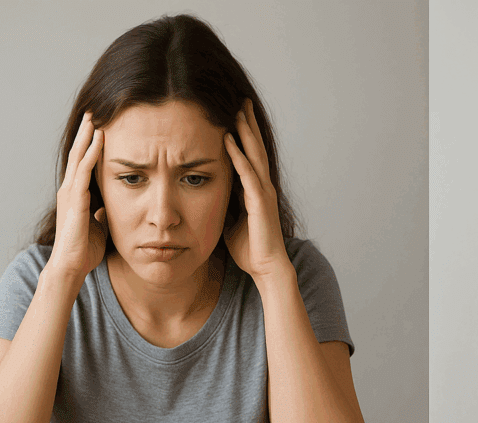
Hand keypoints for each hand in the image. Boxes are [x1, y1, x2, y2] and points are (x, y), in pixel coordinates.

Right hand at [50, 112, 107, 280]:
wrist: (72, 265)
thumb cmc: (85, 248)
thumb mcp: (99, 223)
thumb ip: (103, 211)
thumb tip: (110, 205)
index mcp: (77, 194)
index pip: (84, 163)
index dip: (91, 145)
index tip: (100, 126)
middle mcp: (71, 189)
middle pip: (79, 154)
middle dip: (86, 133)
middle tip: (95, 111)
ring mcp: (71, 193)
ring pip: (79, 157)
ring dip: (88, 136)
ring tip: (95, 117)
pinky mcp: (75, 199)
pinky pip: (84, 171)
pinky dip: (92, 154)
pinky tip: (100, 140)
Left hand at [224, 99, 289, 278]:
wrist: (267, 268)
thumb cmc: (250, 249)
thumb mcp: (232, 219)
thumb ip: (227, 203)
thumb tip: (210, 193)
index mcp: (256, 190)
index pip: (251, 156)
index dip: (245, 135)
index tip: (236, 115)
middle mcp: (263, 187)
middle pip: (256, 148)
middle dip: (249, 124)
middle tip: (242, 100)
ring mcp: (263, 193)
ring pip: (254, 155)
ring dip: (246, 131)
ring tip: (238, 110)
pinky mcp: (259, 202)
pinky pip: (247, 173)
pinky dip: (238, 155)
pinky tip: (229, 139)